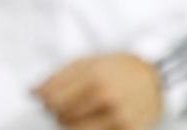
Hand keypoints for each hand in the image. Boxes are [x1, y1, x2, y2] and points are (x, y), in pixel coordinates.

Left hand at [32, 53, 162, 129]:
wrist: (153, 78)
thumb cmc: (114, 69)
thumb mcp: (84, 63)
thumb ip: (57, 78)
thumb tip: (32, 93)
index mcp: (93, 78)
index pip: (53, 100)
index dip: (46, 103)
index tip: (47, 101)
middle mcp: (107, 99)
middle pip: (64, 119)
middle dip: (58, 116)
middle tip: (62, 110)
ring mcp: (119, 119)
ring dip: (71, 126)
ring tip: (77, 116)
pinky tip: (92, 121)